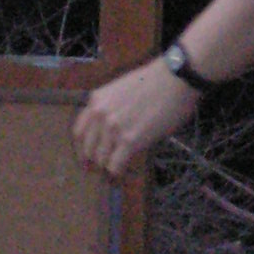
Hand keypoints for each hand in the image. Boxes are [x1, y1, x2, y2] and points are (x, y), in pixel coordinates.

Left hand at [71, 56, 197, 180]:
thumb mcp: (120, 90)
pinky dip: (118, 173)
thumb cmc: (155, 81)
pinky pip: (115, 166)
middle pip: (88, 149)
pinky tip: (124, 173)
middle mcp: (99, 115)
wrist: (175, 79)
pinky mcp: (129, 140)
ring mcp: (113, 128)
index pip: (78, 132)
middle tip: (102, 170)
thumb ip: (110, 108)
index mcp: (95, 100)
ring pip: (101, 160)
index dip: (82, 149)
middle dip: (94, 162)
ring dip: (108, 167)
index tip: (86, 158)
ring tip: (116, 172)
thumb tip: (110, 130)